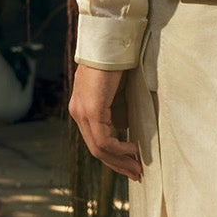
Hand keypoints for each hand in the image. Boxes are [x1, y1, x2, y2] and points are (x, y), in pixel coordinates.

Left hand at [68, 65, 142, 180]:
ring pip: (99, 148)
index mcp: (82, 108)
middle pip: (96, 150)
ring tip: (138, 167)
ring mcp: (82, 112)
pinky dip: (119, 148)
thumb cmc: (116, 62)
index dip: (113, 157)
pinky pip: (104, 140)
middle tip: (136, 174)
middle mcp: (78, 112)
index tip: (131, 164)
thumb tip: (123, 128)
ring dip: (120, 161)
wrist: (110, 42)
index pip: (95, 141)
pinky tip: (134, 149)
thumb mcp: (117, 92)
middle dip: (118, 165)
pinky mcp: (92, 109)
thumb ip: (116, 110)